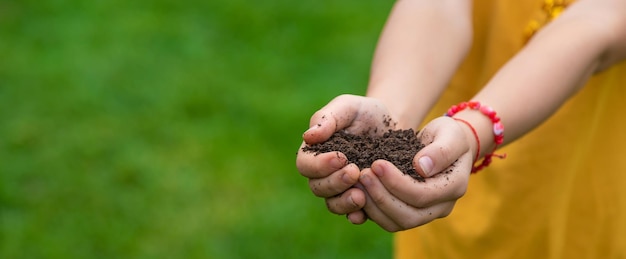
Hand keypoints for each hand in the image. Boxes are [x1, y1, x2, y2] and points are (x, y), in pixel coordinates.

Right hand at [296, 94, 397, 223]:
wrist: (393, 125)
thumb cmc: (366, 112)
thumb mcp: (348, 107)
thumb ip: (328, 118)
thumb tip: (308, 136)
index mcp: (315, 152)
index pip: (305, 165)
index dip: (319, 165)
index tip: (341, 157)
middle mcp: (324, 174)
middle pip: (318, 187)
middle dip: (334, 182)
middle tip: (354, 171)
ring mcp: (341, 189)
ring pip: (333, 204)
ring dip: (344, 202)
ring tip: (360, 195)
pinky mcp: (361, 199)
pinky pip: (352, 214)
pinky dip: (356, 215)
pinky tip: (364, 211)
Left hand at [357, 116, 474, 231]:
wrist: (446, 144)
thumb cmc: (450, 136)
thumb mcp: (451, 135)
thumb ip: (441, 150)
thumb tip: (422, 168)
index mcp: (453, 187)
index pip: (422, 195)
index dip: (397, 183)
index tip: (377, 164)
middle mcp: (441, 207)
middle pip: (408, 215)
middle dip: (381, 196)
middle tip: (362, 175)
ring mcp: (425, 214)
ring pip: (396, 223)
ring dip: (373, 206)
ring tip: (357, 183)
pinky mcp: (408, 213)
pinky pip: (387, 221)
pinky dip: (370, 210)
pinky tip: (357, 192)